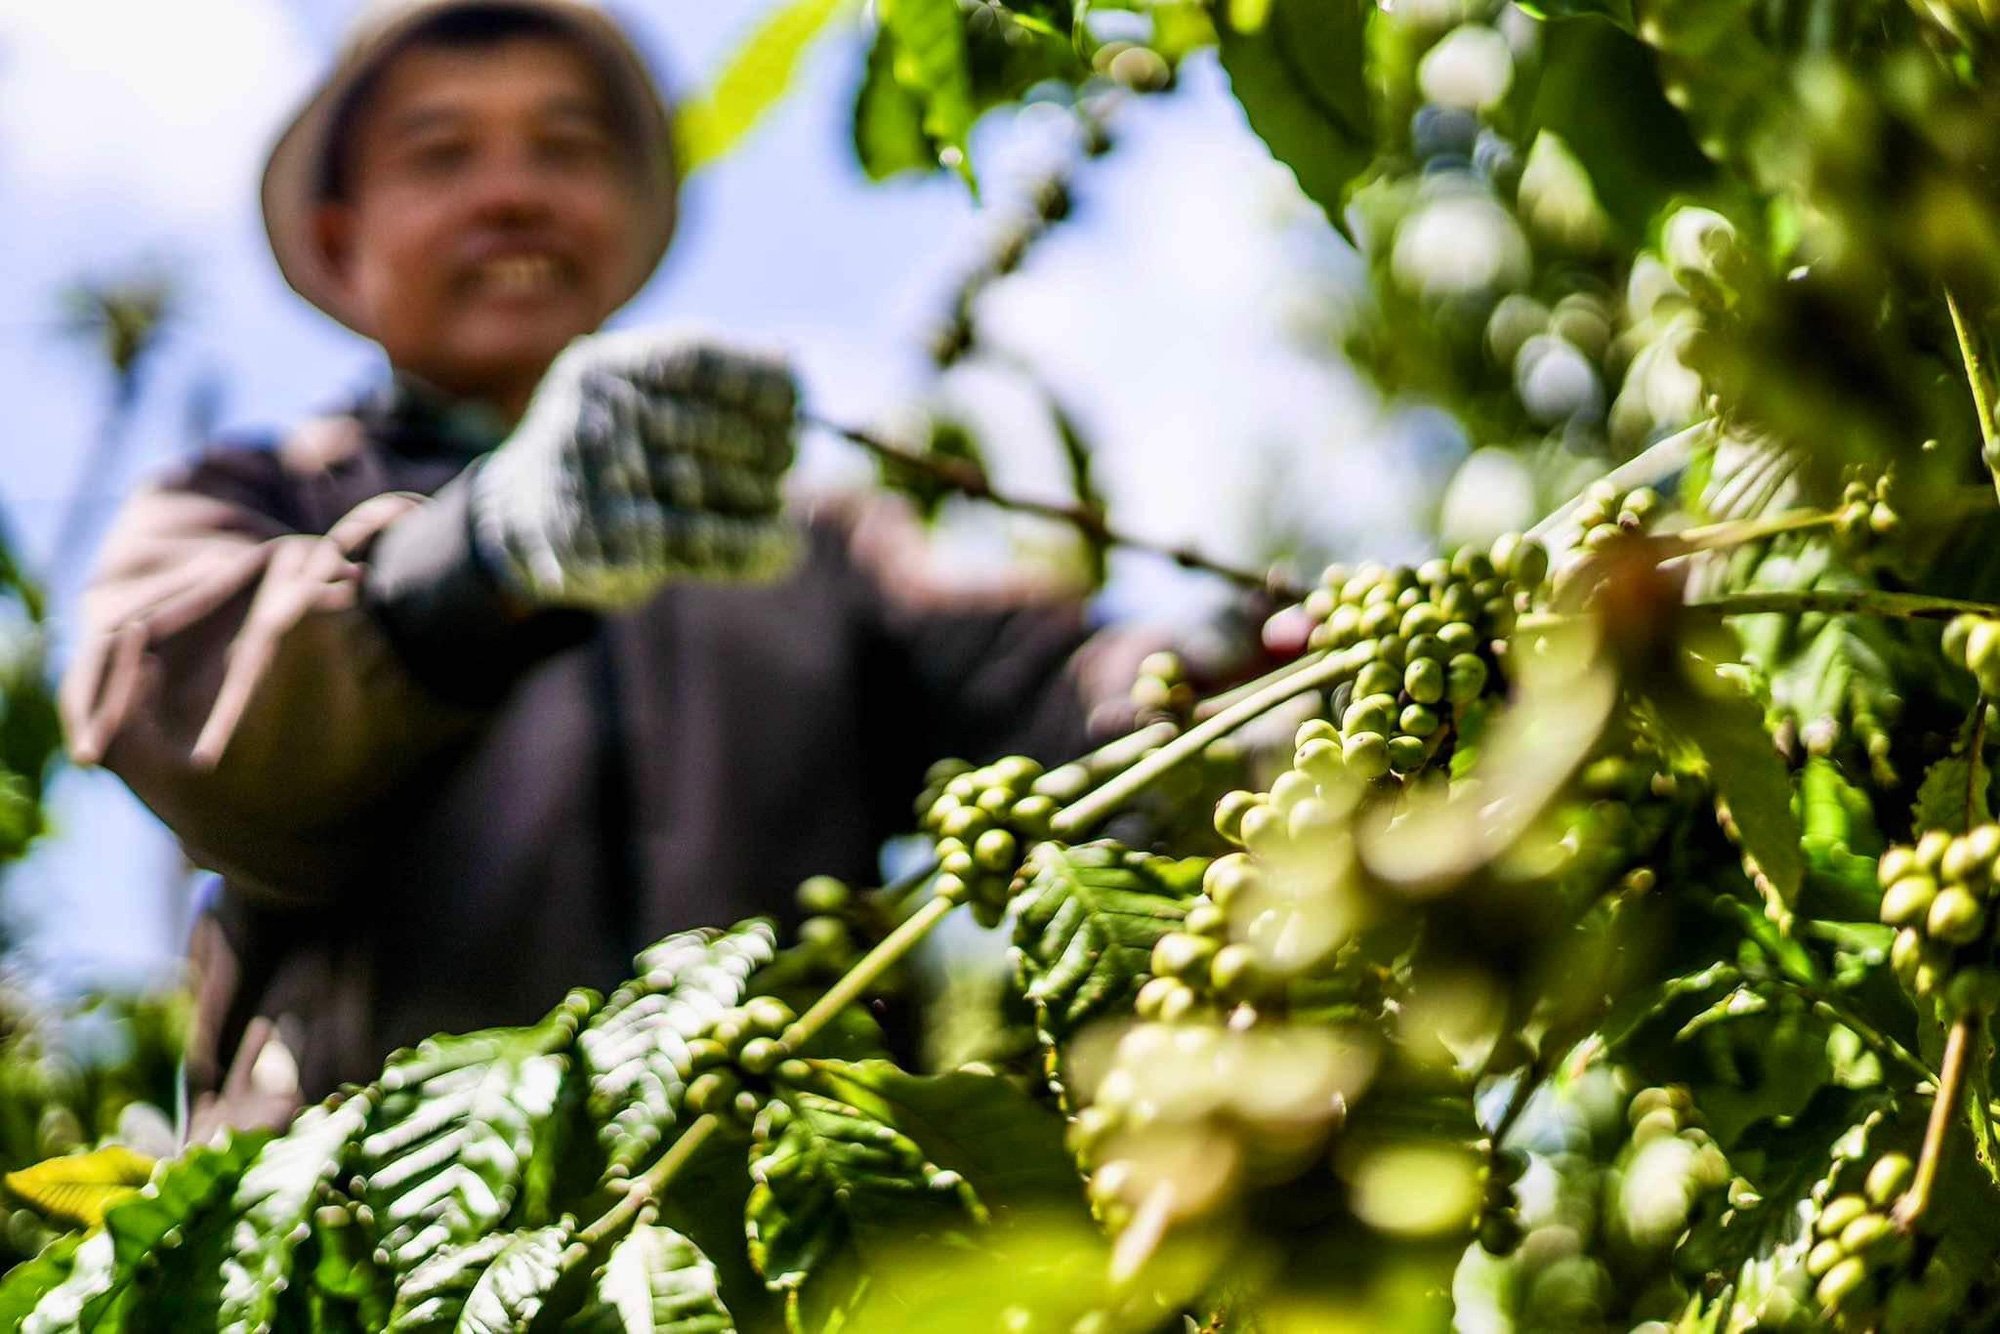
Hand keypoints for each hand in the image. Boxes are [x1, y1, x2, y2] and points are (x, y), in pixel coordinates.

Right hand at [470, 329, 799, 610]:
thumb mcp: (640, 399)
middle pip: (705, 425)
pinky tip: (784, 549)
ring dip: (758, 498)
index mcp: (604, 368)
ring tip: (782, 503)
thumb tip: (792, 360)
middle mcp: (592, 415)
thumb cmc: (607, 454)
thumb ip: (705, 386)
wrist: (522, 521)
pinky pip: (695, 542)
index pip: (694, 357)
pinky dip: (750, 547)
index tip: (797, 399)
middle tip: (790, 460)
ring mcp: (592, 480)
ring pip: (703, 484)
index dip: (756, 377)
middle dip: (762, 446)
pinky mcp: (602, 541)